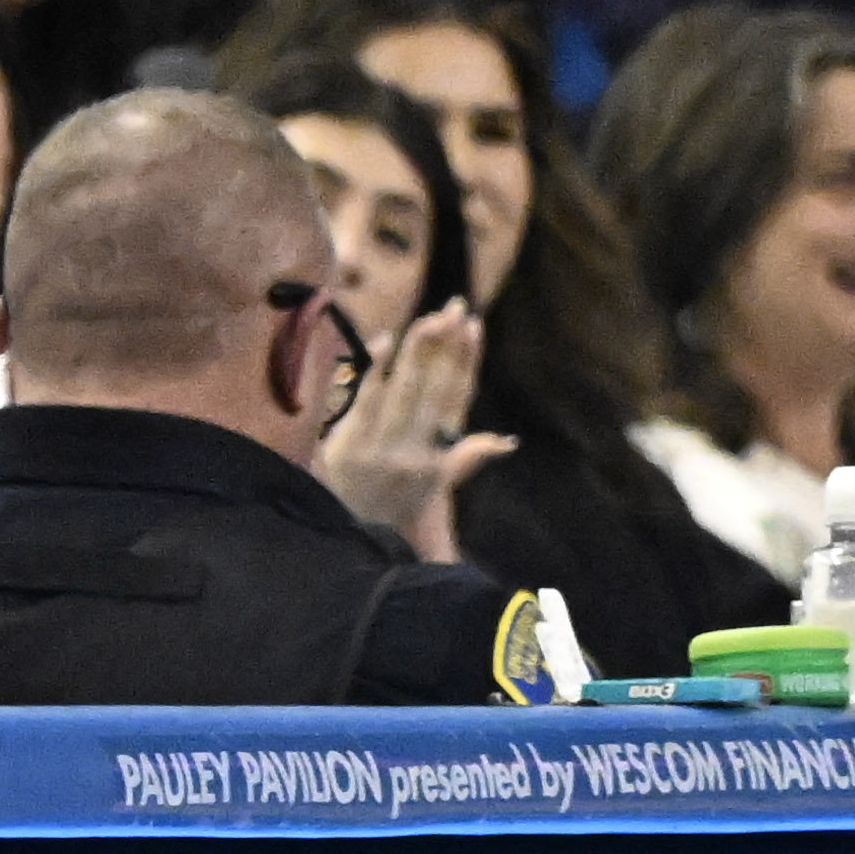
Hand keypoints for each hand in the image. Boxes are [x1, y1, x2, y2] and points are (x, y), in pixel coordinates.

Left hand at [316, 301, 510, 563]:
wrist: (350, 547)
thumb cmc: (392, 518)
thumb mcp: (435, 492)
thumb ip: (464, 460)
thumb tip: (505, 441)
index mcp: (437, 455)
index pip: (457, 398)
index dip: (467, 361)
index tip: (475, 327)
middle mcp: (415, 449)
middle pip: (435, 386)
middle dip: (446, 344)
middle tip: (456, 306)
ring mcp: (382, 447)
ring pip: (405, 388)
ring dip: (419, 349)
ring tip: (430, 316)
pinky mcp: (349, 447)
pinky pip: (366, 400)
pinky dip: (377, 369)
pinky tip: (386, 338)